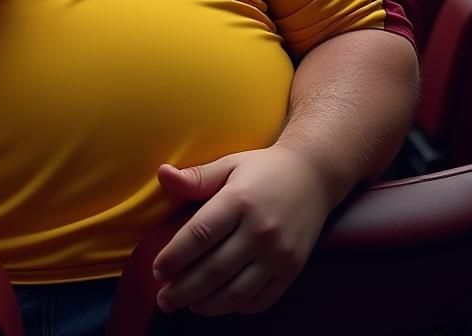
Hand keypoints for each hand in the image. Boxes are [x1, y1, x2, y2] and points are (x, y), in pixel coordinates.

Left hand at [152, 145, 332, 316]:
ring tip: (187, 305)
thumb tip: (161, 173)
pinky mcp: (293, 269)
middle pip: (214, 269)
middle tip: (163, 299)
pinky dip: (237, 306)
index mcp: (239, 200)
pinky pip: (261, 299)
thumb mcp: (229, 164)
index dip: (174, 256)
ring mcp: (279, 253)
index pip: (199, 235)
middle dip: (183, 289)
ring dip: (208, 304)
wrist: (314, 175)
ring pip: (237, 292)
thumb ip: (196, 176)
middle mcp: (260, 230)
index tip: (157, 270)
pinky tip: (220, 303)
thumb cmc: (263, 168)